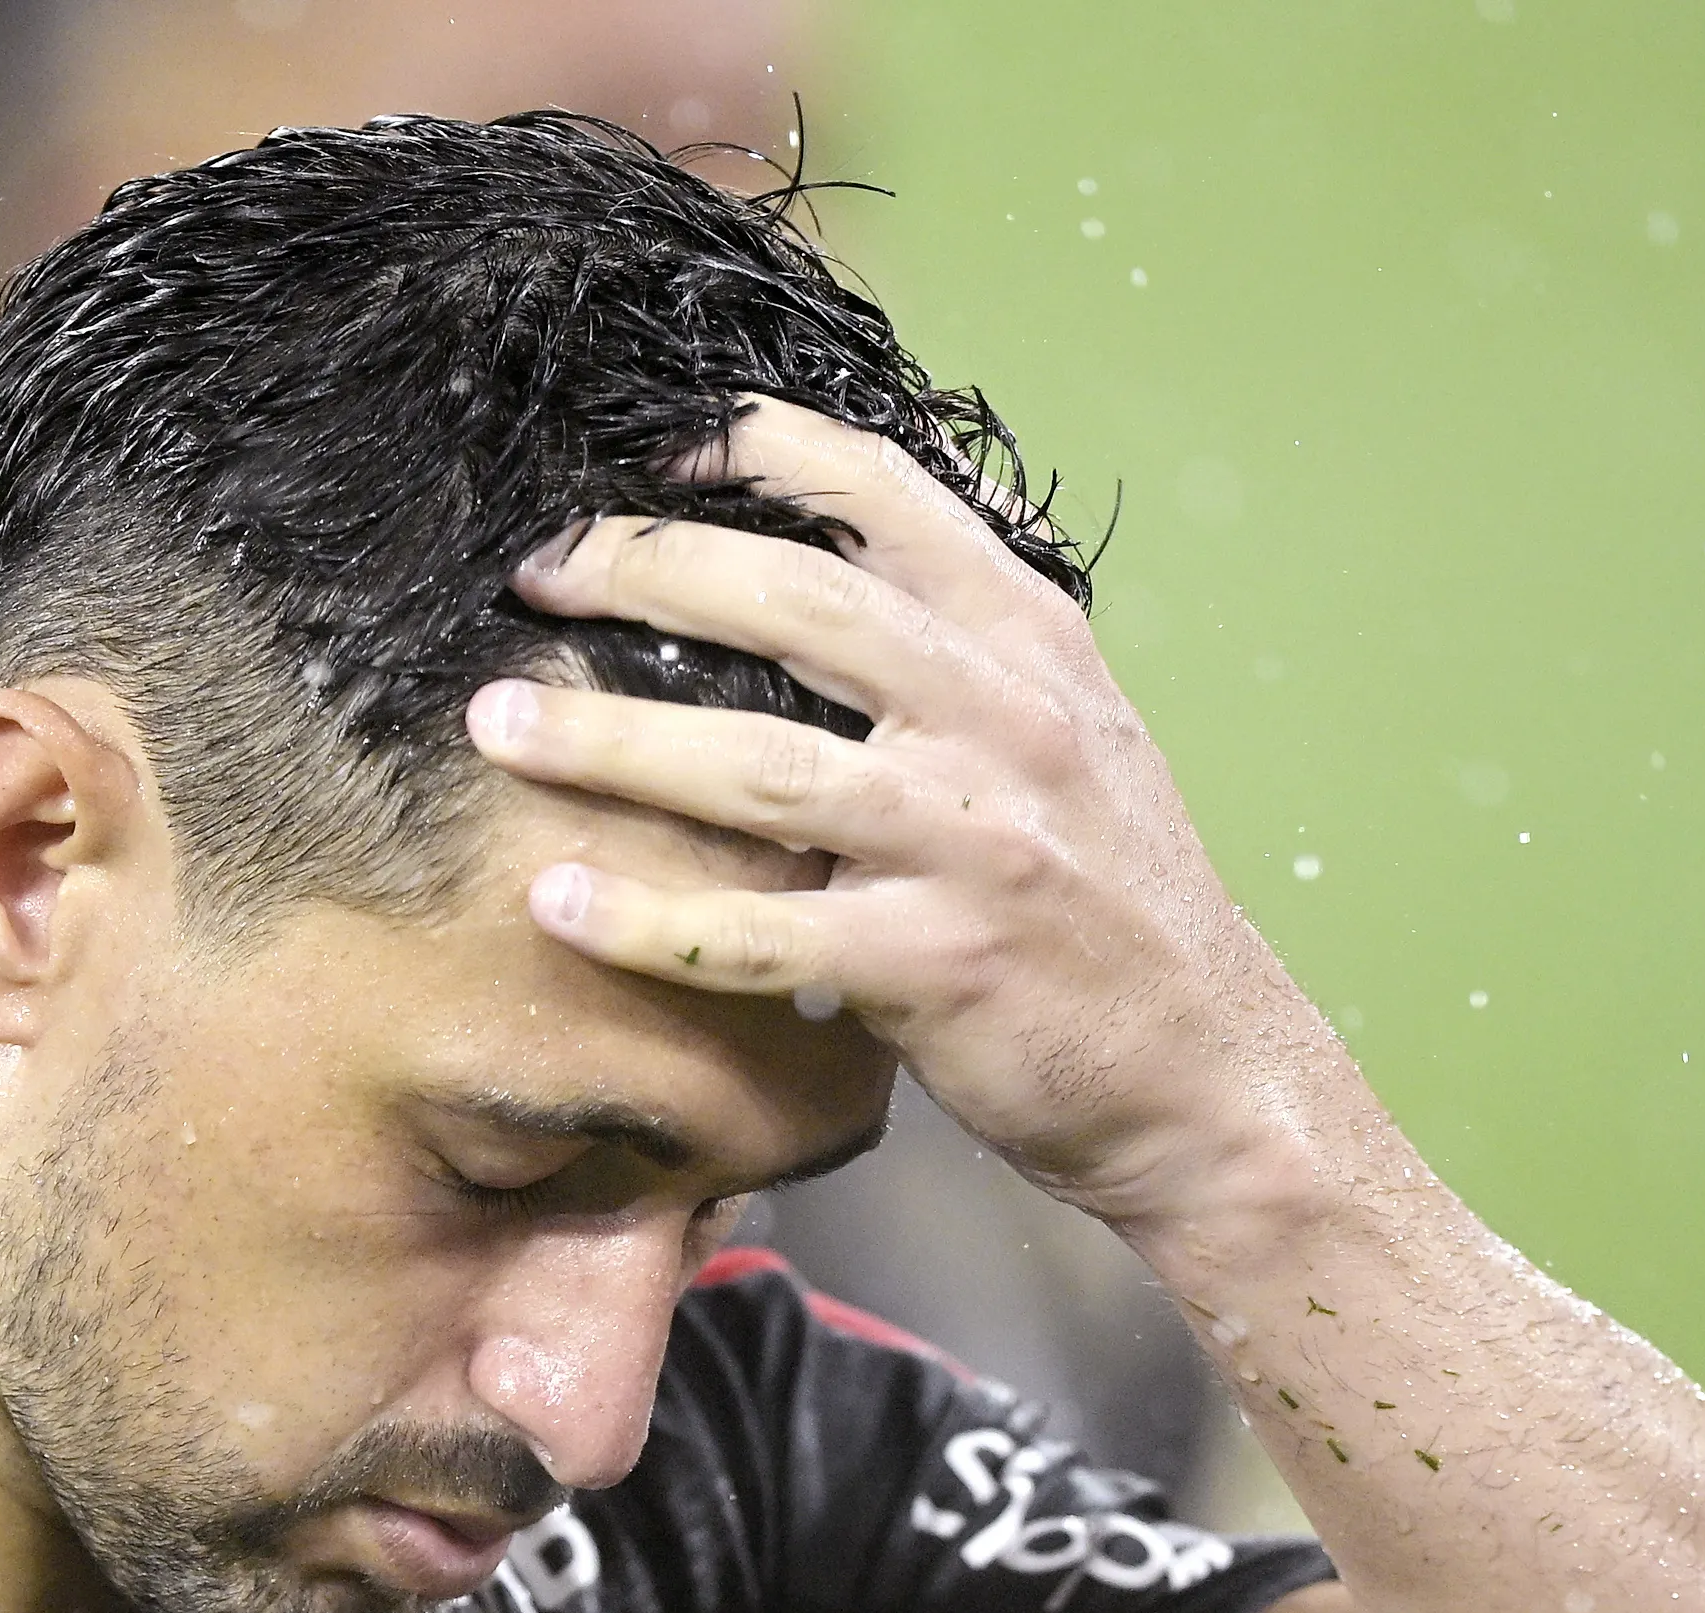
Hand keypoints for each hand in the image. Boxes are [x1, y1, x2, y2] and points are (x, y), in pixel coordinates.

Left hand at [465, 396, 1347, 1234]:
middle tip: (534, 575)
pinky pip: (760, 933)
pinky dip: (649, 919)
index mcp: (1029, 645)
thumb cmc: (1114, 905)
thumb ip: (970, 646)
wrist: (1207, 1072)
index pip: (886, 497)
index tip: (645, 448)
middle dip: (645, 571)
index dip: (757, 453)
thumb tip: (865, 545)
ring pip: (758, 766)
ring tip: (498, 725)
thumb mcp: (1073, 734)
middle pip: (796, 603)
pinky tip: (557, 902)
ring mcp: (969, 841)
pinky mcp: (933, 963)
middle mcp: (1003, 721)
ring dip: (611, 740)